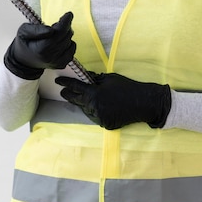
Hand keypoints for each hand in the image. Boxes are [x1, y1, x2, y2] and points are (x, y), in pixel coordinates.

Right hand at [4, 12, 75, 79]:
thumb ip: (35, 29)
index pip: (59, 33)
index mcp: (41, 49)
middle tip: (56, 24)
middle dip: (65, 26)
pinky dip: (68, 43)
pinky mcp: (62, 64)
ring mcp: (57, 62)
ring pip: (70, 42)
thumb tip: (51, 30)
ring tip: (55, 35)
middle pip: (66, 36)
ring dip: (66, 35)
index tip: (69, 14)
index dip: (65, 22)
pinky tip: (59, 42)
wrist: (24, 61)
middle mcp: (51, 57)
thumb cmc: (24, 43)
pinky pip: (72, 49)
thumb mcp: (23, 31)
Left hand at [56, 72, 170, 129]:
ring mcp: (99, 117)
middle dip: (69, 95)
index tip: (58, 80)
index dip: (65, 83)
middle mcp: (94, 107)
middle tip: (63, 91)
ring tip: (79, 98)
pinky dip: (93, 111)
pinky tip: (94, 106)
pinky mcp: (105, 124)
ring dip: (82, 104)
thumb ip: (94, 79)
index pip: (75, 87)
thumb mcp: (109, 78)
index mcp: (94, 93)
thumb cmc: (127, 87)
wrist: (143, 102)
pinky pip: (94, 117)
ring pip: (85, 110)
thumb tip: (84, 77)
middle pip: (77, 100)